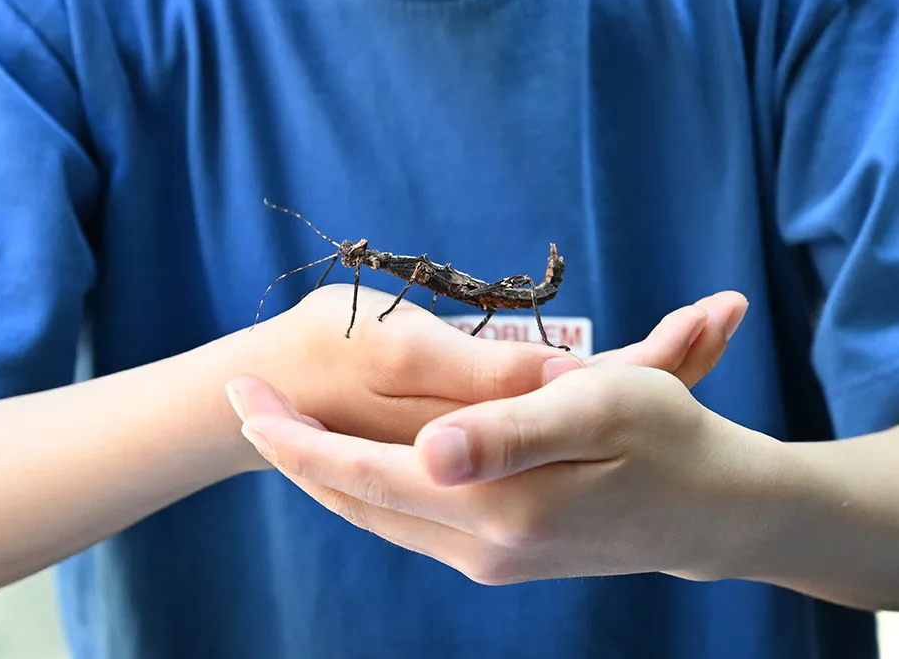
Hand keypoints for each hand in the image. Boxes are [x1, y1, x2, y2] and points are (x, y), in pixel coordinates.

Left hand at [228, 292, 757, 582]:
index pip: (366, 473)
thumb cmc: (665, 438)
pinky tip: (349, 461)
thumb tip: (424, 453)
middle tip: (243, 405)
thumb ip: (504, 432)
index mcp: (499, 507)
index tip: (244, 400)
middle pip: (359, 500)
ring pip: (378, 515)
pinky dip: (365, 488)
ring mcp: (490, 558)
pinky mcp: (501, 555)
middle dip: (293, 454)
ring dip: (323, 473)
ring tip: (278, 426)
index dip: (298, 439)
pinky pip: (408, 522)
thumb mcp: (597, 407)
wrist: (716, 512)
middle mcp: (483, 547)